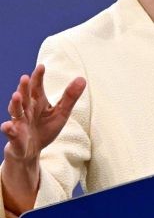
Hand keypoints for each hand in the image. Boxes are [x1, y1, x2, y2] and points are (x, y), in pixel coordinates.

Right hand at [0, 64, 85, 213]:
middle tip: (25, 77)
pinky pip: (11, 134)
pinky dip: (9, 130)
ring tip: (16, 95)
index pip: (37, 88)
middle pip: (25, 97)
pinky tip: (8, 126)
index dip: (38, 77)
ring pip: (16, 112)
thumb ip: (70, 97)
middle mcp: (27, 111)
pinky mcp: (16, 138)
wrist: (31, 152)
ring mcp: (20, 124)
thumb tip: (82, 78)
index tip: (41, 66)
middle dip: (24, 88)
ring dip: (15, 104)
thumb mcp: (61, 113)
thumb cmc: (45, 129)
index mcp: (38, 103)